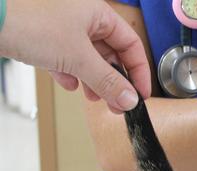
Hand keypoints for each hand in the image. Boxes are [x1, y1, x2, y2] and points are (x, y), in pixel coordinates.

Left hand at [0, 0, 150, 112]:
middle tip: (117, 104)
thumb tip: (130, 100)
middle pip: (110, 54)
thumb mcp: (78, 58)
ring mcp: (62, 26)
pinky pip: (66, 58)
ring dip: (93, 81)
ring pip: (88, 58)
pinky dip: (70, 73)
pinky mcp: (43, 37)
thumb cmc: (29, 21)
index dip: (138, 71)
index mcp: (98, 13)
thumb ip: (108, 82)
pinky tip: (68, 84)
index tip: (139, 95)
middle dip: (114, 81)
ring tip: (94, 98)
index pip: (131, 44)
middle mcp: (82, 17)